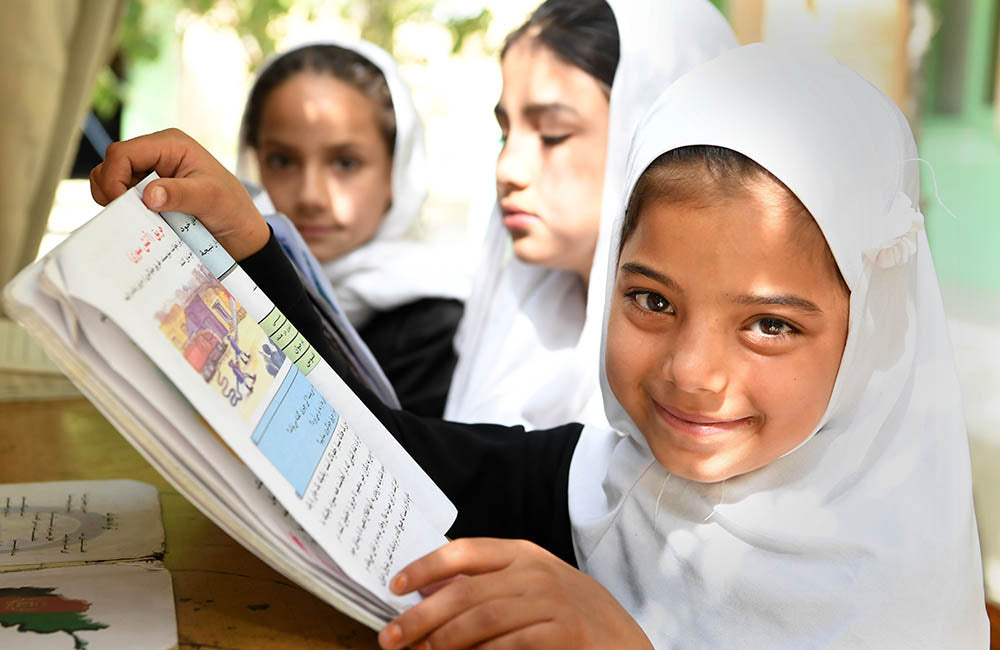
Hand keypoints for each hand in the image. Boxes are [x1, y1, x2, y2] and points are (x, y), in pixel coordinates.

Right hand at [89, 128, 268, 260]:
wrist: (240, 232)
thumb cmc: (232, 209)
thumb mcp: (211, 199)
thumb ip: (180, 194)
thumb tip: (148, 195)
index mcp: (170, 144)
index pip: (122, 153)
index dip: (113, 178)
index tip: (122, 206)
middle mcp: (156, 154)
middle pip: (111, 166)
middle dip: (112, 191)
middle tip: (129, 217)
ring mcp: (150, 173)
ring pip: (110, 182)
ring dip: (117, 203)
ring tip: (139, 221)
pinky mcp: (149, 192)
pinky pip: (122, 198)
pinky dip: (124, 211)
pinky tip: (142, 223)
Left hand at [378, 538, 652, 649]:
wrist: (624, 643)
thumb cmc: (568, 616)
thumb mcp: (530, 588)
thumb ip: (487, 585)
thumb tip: (426, 592)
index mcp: (523, 554)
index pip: (465, 551)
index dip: (425, 566)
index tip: (394, 586)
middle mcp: (536, 572)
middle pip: (465, 591)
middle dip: (421, 617)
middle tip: (392, 638)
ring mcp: (553, 603)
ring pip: (482, 621)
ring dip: (444, 641)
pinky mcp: (566, 634)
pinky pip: (510, 646)